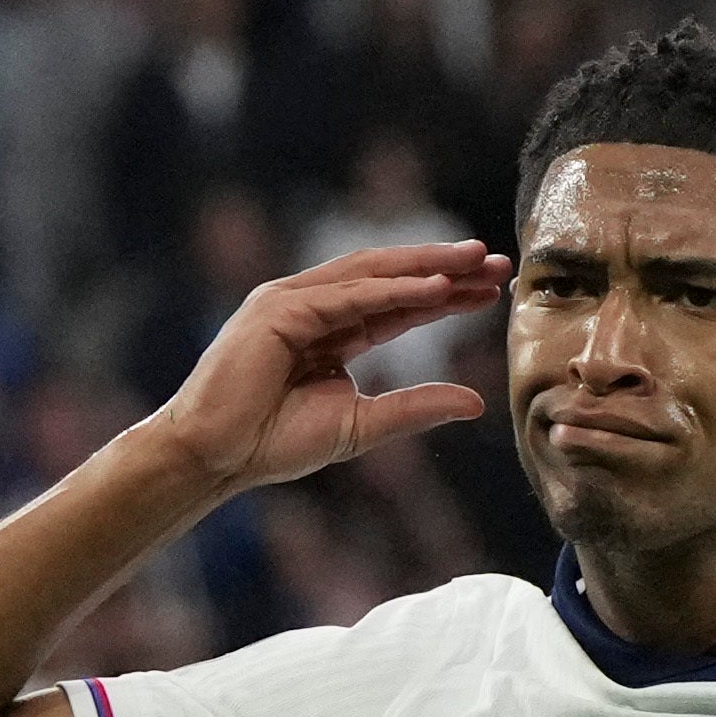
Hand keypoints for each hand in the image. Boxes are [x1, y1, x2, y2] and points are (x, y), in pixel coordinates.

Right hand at [133, 245, 505, 499]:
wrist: (217, 455)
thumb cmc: (274, 443)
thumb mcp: (363, 424)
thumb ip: (415, 408)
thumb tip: (475, 402)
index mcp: (330, 330)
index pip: (398, 305)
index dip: (445, 295)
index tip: (490, 290)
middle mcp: (313, 305)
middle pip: (391, 279)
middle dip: (445, 268)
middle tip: (498, 262)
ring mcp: (292, 300)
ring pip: (372, 273)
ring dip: (426, 264)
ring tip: (475, 260)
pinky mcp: (279, 309)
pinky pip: (349, 295)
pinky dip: (394, 289)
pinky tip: (436, 287)